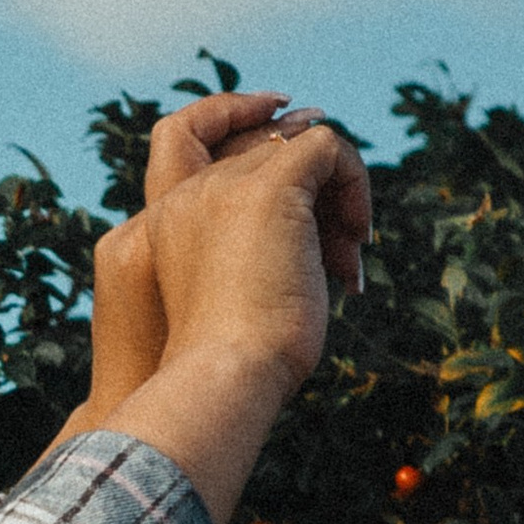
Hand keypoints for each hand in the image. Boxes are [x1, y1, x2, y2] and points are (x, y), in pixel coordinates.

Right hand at [140, 96, 368, 397]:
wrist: (224, 378)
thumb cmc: (232, 365)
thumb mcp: (236, 304)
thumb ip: (258, 261)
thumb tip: (324, 239)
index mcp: (166, 225)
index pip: (232, 180)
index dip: (279, 200)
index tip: (317, 237)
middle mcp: (187, 197)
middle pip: (266, 158)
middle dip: (316, 205)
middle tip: (340, 264)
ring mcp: (224, 186)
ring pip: (296, 147)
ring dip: (336, 197)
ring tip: (349, 260)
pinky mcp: (269, 186)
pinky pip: (324, 145)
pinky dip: (355, 180)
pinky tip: (357, 238)